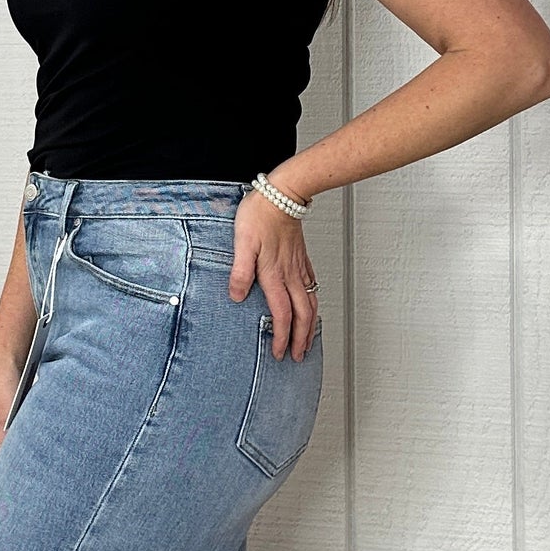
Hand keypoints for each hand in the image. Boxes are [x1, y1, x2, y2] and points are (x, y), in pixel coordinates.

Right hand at [0, 351, 26, 483]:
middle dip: (4, 477)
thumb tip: (14, 465)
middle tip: (20, 489)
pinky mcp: (4, 422)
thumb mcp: (5, 416)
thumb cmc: (0, 380)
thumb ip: (8, 442)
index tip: (5, 498)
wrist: (10, 359)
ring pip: (1, 454)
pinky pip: (9, 443)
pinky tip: (29, 453)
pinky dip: (18, 449)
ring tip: (26, 473)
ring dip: (13, 462)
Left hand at [229, 186, 320, 360]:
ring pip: (310, 304)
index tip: (279, 353)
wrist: (283, 194)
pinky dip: (313, 305)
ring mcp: (298, 268)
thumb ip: (240, 272)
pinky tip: (310, 309)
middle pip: (302, 315)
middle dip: (301, 339)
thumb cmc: (260, 214)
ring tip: (307, 341)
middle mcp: (290, 275)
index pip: (282, 315)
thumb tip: (236, 296)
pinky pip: (312, 288)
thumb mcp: (242, 243)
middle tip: (297, 356)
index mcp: (274, 275)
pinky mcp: (301, 260)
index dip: (281, 337)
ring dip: (310, 326)